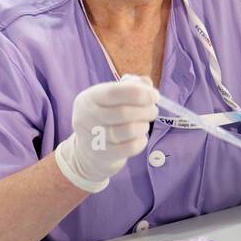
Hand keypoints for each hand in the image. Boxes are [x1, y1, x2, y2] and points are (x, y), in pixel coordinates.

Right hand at [54, 75, 157, 193]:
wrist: (89, 150)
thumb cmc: (106, 117)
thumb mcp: (112, 97)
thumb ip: (131, 86)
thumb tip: (147, 85)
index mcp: (89, 98)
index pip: (115, 92)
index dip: (140, 92)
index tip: (154, 95)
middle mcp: (86, 118)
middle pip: (124, 112)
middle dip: (146, 110)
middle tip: (153, 111)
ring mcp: (93, 139)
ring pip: (129, 130)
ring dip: (144, 125)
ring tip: (144, 124)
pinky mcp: (103, 156)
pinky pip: (131, 147)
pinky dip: (141, 141)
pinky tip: (139, 138)